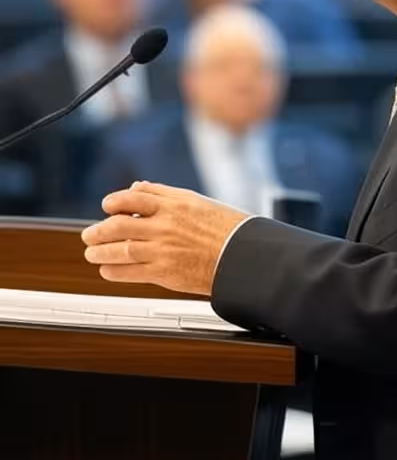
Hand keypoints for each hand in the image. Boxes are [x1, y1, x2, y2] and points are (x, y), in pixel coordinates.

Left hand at [81, 181, 247, 295]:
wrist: (244, 256)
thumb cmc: (227, 228)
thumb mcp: (197, 202)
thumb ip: (164, 194)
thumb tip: (137, 187)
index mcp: (175, 204)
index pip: (133, 197)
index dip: (114, 201)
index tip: (107, 206)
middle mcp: (166, 224)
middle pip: (120, 224)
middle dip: (99, 230)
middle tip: (90, 234)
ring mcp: (164, 248)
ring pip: (121, 249)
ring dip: (100, 251)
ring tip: (92, 253)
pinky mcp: (165, 271)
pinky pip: (131, 271)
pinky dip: (114, 271)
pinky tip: (108, 270)